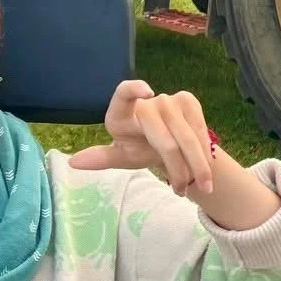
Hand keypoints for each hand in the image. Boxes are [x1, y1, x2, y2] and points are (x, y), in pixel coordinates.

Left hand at [73, 80, 280, 231]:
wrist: (170, 143)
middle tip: (180, 191)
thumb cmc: (139, 148)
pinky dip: (205, 152)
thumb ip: (102, 158)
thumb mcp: (123, 156)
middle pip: (164, 139)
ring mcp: (169, 99)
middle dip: (177, 167)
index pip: (123, 93)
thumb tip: (73, 163)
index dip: (133, 89)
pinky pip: (199, 130)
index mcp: (120, 113)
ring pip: (187, 137)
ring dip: (197, 165)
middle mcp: (146, 102)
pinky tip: (207, 169)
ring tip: (202, 187)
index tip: (146, 91)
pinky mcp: (189, 101)